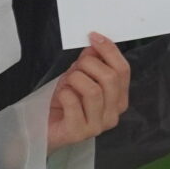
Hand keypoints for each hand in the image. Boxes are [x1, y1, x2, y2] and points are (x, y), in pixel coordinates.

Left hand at [46, 34, 129, 150]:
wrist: (46, 128)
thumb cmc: (65, 103)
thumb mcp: (79, 76)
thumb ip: (91, 61)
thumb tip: (96, 44)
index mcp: (119, 99)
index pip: (123, 70)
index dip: (109, 50)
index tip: (94, 36)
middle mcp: (113, 114)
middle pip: (110, 78)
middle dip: (88, 64)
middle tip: (75, 67)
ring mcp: (97, 126)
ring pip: (93, 90)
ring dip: (75, 79)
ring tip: (68, 83)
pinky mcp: (79, 132)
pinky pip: (73, 103)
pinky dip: (65, 93)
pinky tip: (62, 97)